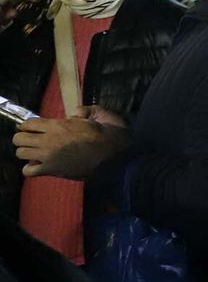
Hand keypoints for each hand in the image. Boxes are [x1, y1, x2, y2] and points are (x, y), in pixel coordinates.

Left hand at [13, 113, 129, 178]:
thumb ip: (82, 110)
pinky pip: (28, 171)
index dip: (28, 126)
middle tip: (34, 141)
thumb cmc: (106, 134)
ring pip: (20, 153)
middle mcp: (48, 140)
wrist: (115, 153)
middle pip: (18, 138)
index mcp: (57, 125)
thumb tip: (75, 113)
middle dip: (25, 139)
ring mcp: (48, 156)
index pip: (27, 124)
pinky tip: (40, 166)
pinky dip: (31, 169)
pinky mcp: (52, 170)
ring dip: (27, 153)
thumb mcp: (97, 114)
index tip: (34, 129)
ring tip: (37, 153)